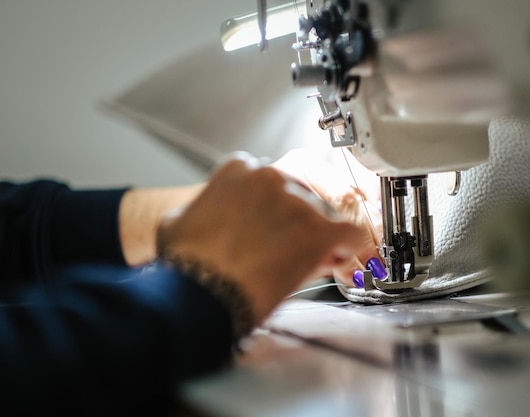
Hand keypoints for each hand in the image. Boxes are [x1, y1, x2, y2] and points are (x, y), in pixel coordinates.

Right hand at [156, 155, 366, 323]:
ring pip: (323, 217)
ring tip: (300, 264)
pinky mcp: (319, 231)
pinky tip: (337, 259)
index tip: (272, 228)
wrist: (201, 293)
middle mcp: (271, 178)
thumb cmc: (187, 264)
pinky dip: (347, 247)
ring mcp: (297, 202)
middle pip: (299, 198)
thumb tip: (213, 214)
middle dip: (296, 224)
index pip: (269, 184)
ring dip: (316, 239)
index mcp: (238, 171)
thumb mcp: (180, 222)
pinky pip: (349, 233)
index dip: (273, 211)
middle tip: (287, 249)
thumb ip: (205, 208)